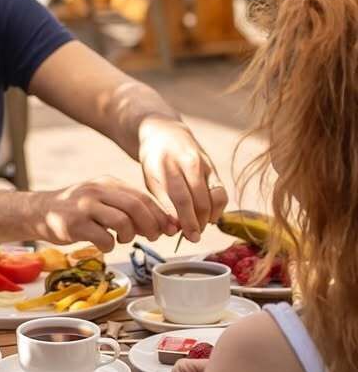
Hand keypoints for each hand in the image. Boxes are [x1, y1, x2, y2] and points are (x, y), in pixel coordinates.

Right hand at [29, 178, 175, 252]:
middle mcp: (97, 190)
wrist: (39, 211)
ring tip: (122, 239)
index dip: (160, 214)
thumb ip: (128, 209)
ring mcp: (84, 206)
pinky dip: (110, 245)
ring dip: (129, 235)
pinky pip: (103, 238)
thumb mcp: (102, 200)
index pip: (142, 196)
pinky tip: (104, 244)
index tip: (169, 229)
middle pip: (136, 207)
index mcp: (108, 183)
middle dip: (151, 225)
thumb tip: (162, 225)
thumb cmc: (77, 210)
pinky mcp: (74, 224)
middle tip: (152, 237)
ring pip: (122, 221)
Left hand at [138, 116, 227, 242]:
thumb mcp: (151, 179)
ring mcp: (203, 163)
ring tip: (200, 228)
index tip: (181, 235)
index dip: (183, 220)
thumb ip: (162, 202)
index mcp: (165, 165)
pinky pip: (221, 191)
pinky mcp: (213, 167)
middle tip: (193, 237)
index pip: (179, 197)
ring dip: (208, 217)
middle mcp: (186, 162)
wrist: (166, 133)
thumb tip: (174, 229)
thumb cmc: (155, 162)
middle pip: (197, 199)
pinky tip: (210, 217)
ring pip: (213, 196)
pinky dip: (218, 208)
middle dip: (197, 222)